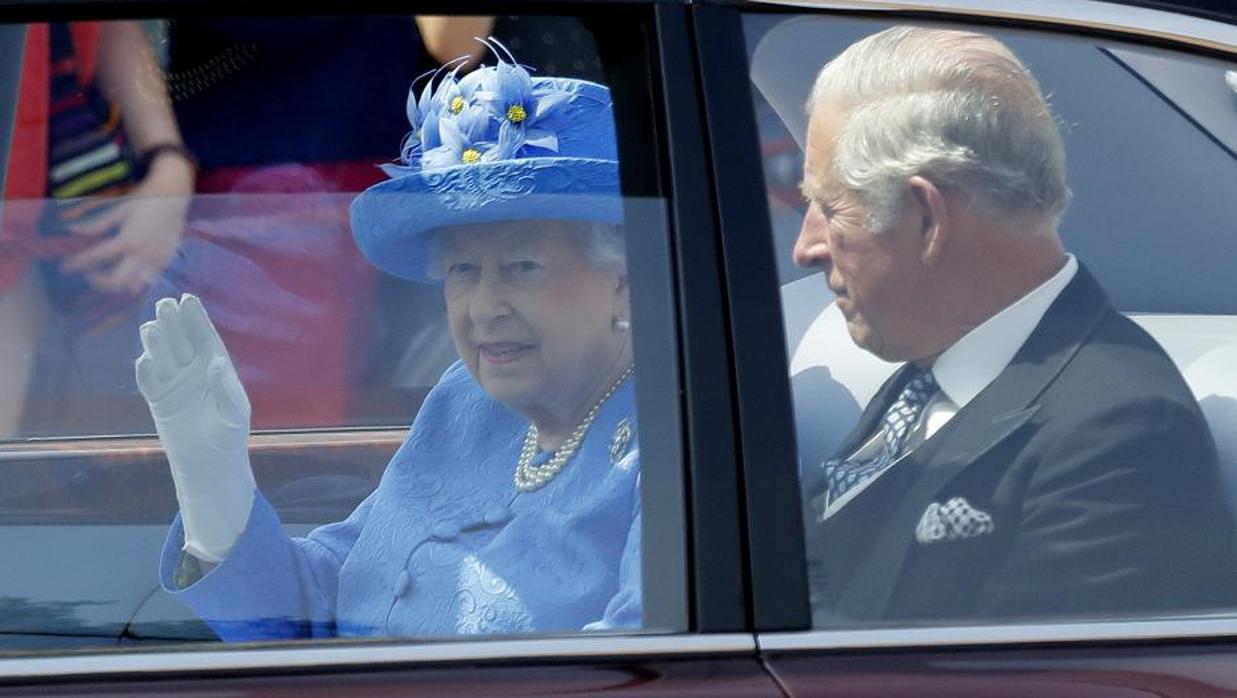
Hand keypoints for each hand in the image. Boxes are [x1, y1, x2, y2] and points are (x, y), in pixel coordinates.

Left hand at [61, 155, 193, 295]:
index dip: (77, 264)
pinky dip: (133, 282)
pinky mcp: (165, 262)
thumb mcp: (120, 209)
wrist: (177, 196)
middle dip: (97, 281)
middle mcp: (141, 255)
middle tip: (88, 272)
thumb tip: (72, 230)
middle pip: (114, 282)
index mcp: (127, 240)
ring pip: (132, 287)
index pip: (96, 257)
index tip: (65, 268)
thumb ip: (96, 224)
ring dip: (116, 284)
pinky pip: (146, 282)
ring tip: (106, 275)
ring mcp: (155, 261)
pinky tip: (125, 272)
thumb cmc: (146, 199)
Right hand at [137, 294, 254, 562]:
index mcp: (216, 367)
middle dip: (173, 323)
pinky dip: (146, 372)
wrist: (211, 462)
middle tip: (165, 304)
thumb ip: (225, 388)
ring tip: (151, 327)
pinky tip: (145, 360)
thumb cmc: (230, 434)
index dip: (196, 319)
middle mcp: (193, 370)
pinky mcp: (158, 401)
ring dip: (157, 342)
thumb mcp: (235, 412)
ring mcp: (174, 384)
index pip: (204, 337)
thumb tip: (213, 363)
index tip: (189, 299)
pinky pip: (150, 383)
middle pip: (180, 341)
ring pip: (163, 357)